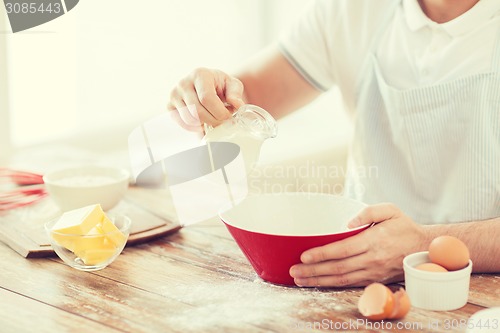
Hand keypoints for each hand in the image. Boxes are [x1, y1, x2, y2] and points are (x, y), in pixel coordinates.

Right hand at [167, 67, 244, 130]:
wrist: (207, 85)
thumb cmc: (220, 85)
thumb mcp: (232, 85)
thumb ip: (236, 94)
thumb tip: (237, 105)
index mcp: (200, 74)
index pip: (207, 98)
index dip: (219, 112)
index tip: (228, 117)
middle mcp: (184, 83)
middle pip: (197, 111)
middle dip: (214, 121)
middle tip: (223, 122)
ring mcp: (174, 95)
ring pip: (190, 119)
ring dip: (205, 125)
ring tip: (213, 119)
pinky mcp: (170, 106)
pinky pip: (183, 124)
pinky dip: (195, 128)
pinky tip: (204, 123)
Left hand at [289, 203, 428, 286]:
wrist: (424, 248)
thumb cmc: (404, 227)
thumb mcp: (390, 210)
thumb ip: (369, 212)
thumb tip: (348, 223)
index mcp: (374, 241)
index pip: (342, 250)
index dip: (321, 254)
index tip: (304, 255)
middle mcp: (372, 259)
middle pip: (337, 268)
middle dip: (313, 270)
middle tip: (293, 270)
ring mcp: (372, 272)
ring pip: (340, 279)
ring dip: (318, 280)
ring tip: (299, 279)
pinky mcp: (373, 279)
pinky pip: (348, 284)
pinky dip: (331, 285)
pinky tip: (317, 283)